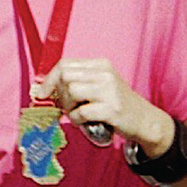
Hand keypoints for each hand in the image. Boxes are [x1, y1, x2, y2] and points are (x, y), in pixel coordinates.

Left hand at [35, 58, 172, 153]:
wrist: (145, 121)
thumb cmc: (117, 104)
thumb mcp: (101, 85)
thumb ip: (78, 82)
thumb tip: (46, 89)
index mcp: (101, 64)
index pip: (65, 64)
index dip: (49, 79)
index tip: (41, 94)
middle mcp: (105, 73)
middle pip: (65, 76)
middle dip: (59, 94)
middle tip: (66, 107)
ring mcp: (109, 90)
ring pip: (71, 92)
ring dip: (69, 108)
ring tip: (78, 114)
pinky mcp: (111, 108)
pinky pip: (81, 112)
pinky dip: (77, 120)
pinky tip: (85, 122)